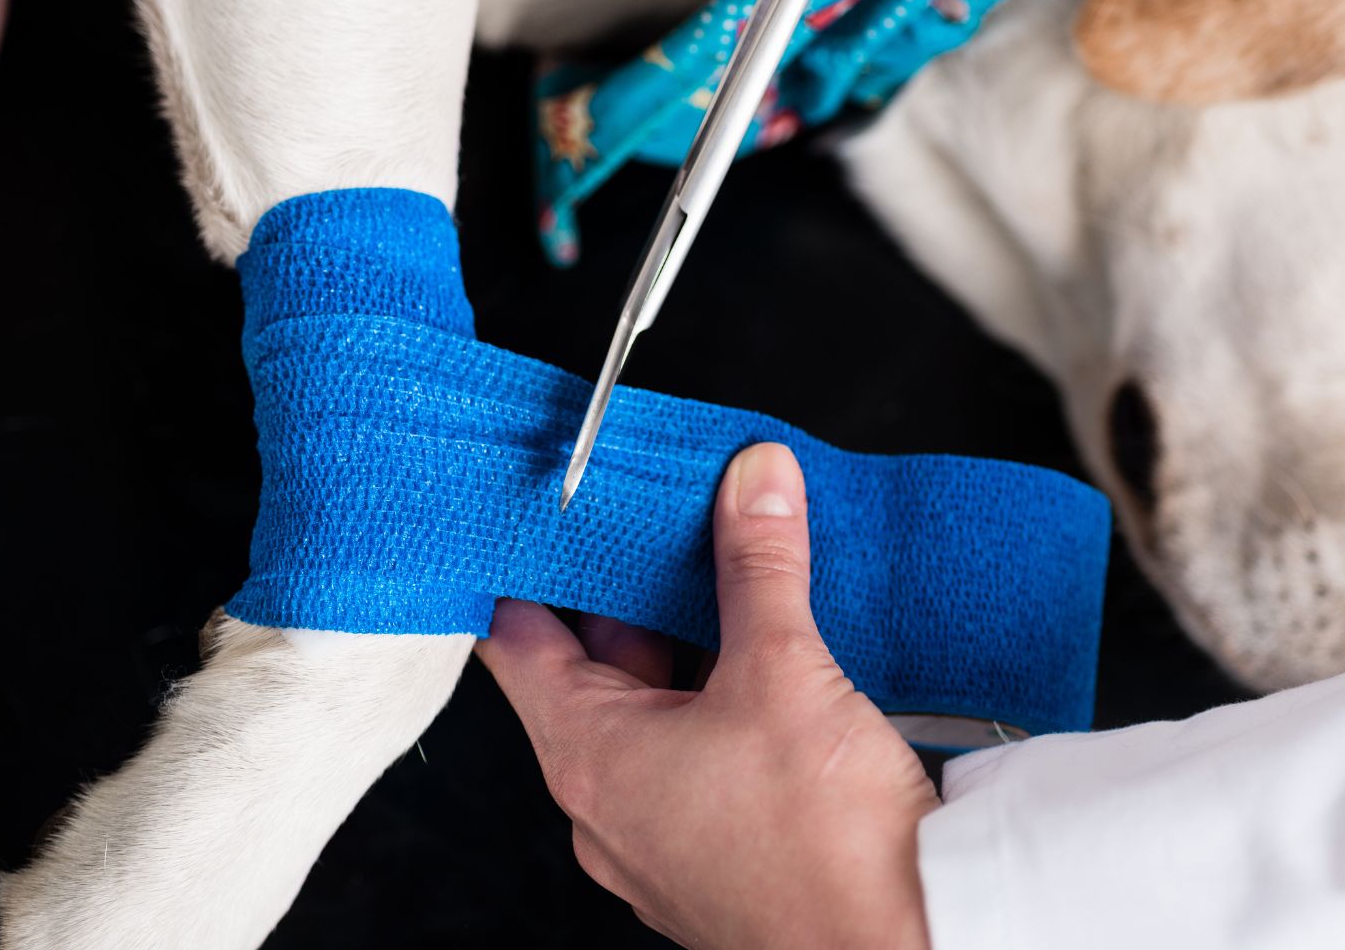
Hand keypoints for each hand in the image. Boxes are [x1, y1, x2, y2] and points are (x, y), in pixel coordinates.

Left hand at [479, 442, 938, 948]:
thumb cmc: (824, 848)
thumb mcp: (783, 670)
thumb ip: (760, 565)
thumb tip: (751, 483)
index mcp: (590, 758)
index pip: (520, 642)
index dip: (531, 569)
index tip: (549, 517)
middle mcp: (611, 810)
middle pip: (595, 676)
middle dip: (636, 599)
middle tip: (674, 527)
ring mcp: (664, 844)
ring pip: (655, 722)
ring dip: (691, 657)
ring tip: (740, 589)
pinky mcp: (722, 862)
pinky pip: (700, 767)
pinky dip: (724, 711)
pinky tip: (779, 675)